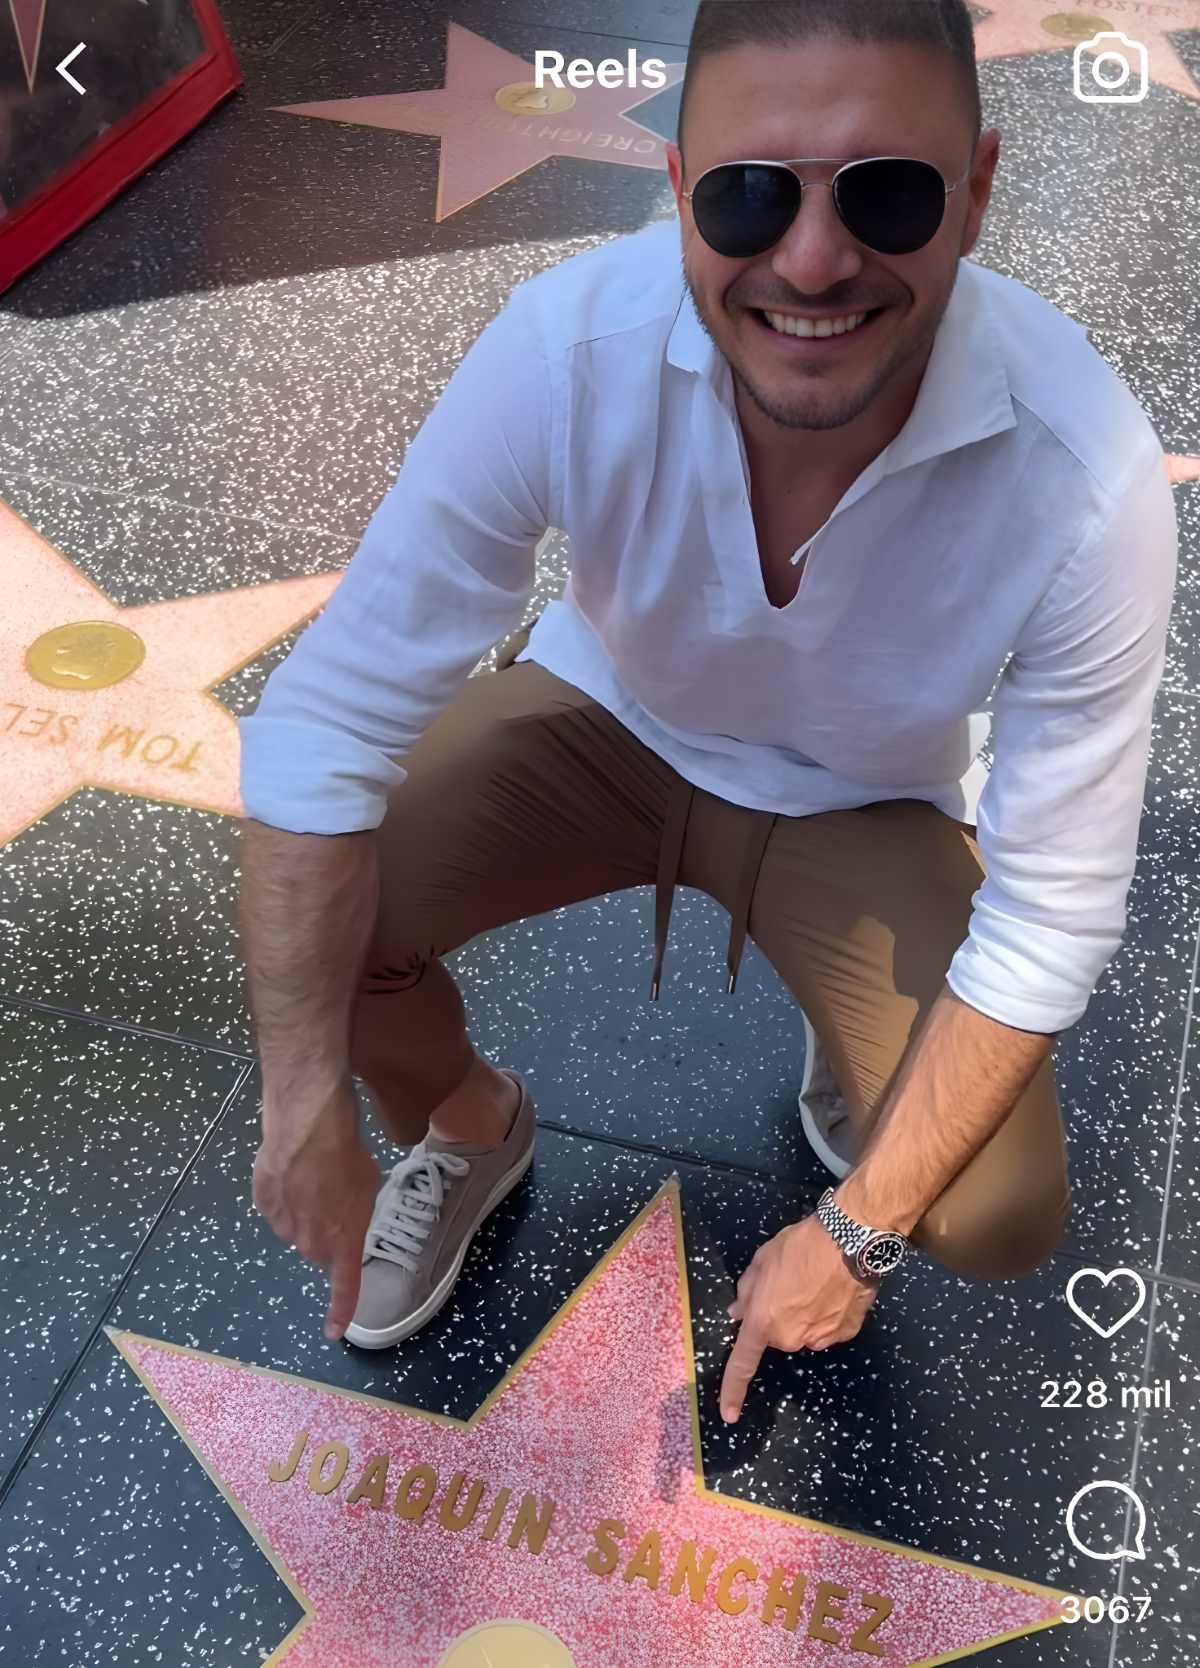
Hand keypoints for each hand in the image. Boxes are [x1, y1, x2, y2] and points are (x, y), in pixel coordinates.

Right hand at [253, 1078, 382, 1341]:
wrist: (308, 1125)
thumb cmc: (348, 1152)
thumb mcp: (367, 1184)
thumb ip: (354, 1211)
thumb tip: (343, 1212)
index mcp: (344, 1239)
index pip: (344, 1286)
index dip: (340, 1310)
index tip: (334, 1333)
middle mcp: (311, 1241)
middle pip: (318, 1250)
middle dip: (326, 1232)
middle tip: (333, 1199)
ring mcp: (283, 1224)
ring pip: (295, 1229)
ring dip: (303, 1212)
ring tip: (312, 1176)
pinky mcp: (263, 1204)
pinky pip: (275, 1209)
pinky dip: (282, 1195)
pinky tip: (290, 1169)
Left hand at [719, 1213, 878, 1424]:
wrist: (849, 1241)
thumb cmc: (800, 1246)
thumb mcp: (761, 1260)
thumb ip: (747, 1292)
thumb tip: (739, 1313)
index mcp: (763, 1321)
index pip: (742, 1364)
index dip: (733, 1391)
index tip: (729, 1415)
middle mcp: (791, 1338)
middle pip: (778, 1334)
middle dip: (778, 1315)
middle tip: (788, 1285)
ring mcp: (821, 1338)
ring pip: (804, 1331)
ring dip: (805, 1314)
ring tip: (816, 1282)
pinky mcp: (846, 1332)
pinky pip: (829, 1328)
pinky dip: (829, 1314)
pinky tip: (835, 1290)